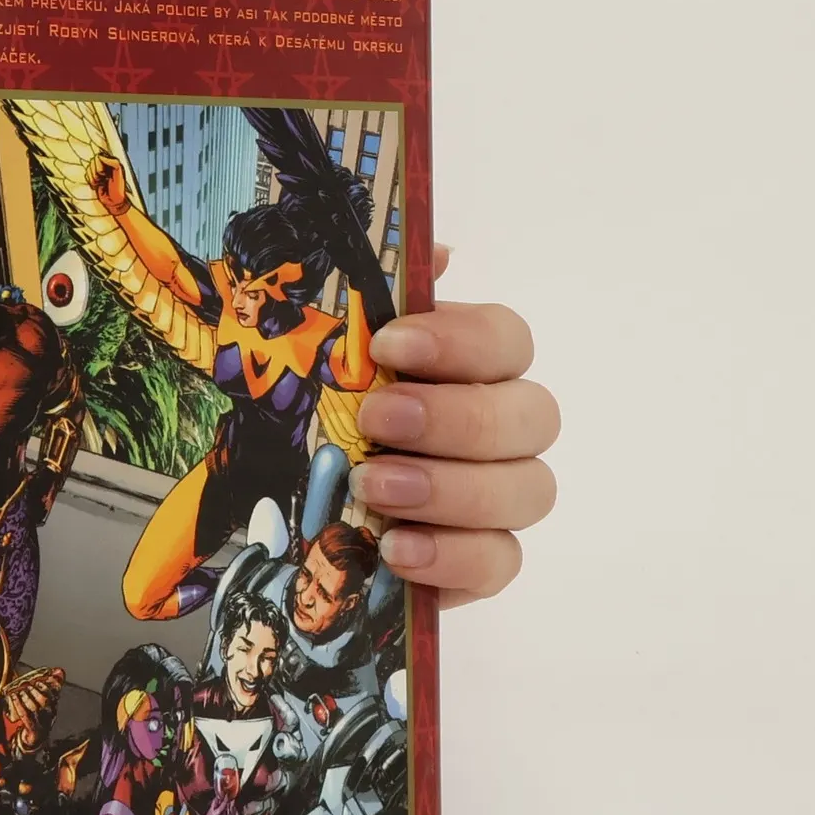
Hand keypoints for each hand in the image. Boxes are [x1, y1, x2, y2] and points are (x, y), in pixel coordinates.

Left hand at [2, 668, 63, 748]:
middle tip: (28, 685)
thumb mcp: (46, 703)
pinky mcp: (33, 729)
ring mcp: (41, 723)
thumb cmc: (39, 718)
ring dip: (27, 697)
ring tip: (20, 691)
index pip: (54, 694)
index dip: (47, 686)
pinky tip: (14, 697)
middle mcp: (49, 715)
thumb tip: (59, 671)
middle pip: (45, 701)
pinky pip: (25, 716)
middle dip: (36, 690)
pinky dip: (19, 705)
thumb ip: (50, 686)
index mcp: (53, 707)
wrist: (35, 740)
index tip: (40, 680)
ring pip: (35, 708)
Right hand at [87, 154, 130, 214]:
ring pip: (88, 168)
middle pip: (92, 162)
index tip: (105, 173)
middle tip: (104, 178)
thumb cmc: (119, 188)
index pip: (98, 157)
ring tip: (101, 182)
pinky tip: (97, 185)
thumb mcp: (119, 173)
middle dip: (96, 172)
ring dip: (94, 178)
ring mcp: (98, 171)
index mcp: (111, 161)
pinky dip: (91, 181)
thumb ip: (113, 162)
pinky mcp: (93, 178)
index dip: (100, 165)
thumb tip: (101, 157)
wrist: (114, 201)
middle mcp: (104, 164)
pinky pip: (87, 175)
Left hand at [352, 247, 559, 607]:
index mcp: (472, 368)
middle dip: (454, 417)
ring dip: (452, 487)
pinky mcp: (480, 563)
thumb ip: (374, 298)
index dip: (462, 341)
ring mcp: (498, 501)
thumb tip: (433, 251)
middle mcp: (502, 431)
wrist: (282, 511)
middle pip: (532, 417)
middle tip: (375, 420)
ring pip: (528, 490)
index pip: (509, 340)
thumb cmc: (317, 417)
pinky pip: (500, 561)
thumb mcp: (321, 351)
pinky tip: (396, 548)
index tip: (390, 344)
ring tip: (374, 487)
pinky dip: (453, 556)